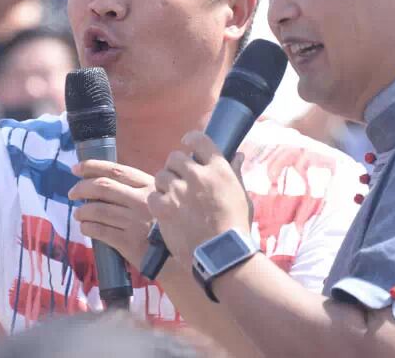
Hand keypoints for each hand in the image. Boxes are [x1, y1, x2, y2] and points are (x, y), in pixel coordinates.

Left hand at [68, 161, 155, 267]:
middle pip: (103, 187)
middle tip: (72, 193)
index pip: (116, 170)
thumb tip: (104, 180)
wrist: (177, 256)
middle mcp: (141, 201)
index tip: (76, 168)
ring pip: (98, 210)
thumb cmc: (165, 224)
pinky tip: (85, 227)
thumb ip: (137, 188)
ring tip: (78, 213)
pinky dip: (88, 227)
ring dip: (83, 210)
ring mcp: (134, 221)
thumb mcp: (159, 198)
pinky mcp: (128, 242)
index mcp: (148, 186)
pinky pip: (100, 231)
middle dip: (82, 188)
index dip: (93, 166)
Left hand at [147, 132, 251, 265]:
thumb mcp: (241, 196)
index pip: (199, 140)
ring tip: (172, 196)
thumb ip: (235, 173)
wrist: (222, 255)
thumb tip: (238, 155)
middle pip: (176, 157)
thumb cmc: (236, 226)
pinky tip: (165, 209)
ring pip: (161, 175)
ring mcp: (179, 191)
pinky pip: (153, 195)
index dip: (190, 140)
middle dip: (176, 166)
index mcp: (218, 169)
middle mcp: (197, 176)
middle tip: (179, 179)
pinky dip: (157, 201)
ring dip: (165, 183)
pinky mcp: (164, 208)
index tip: (187, 144)